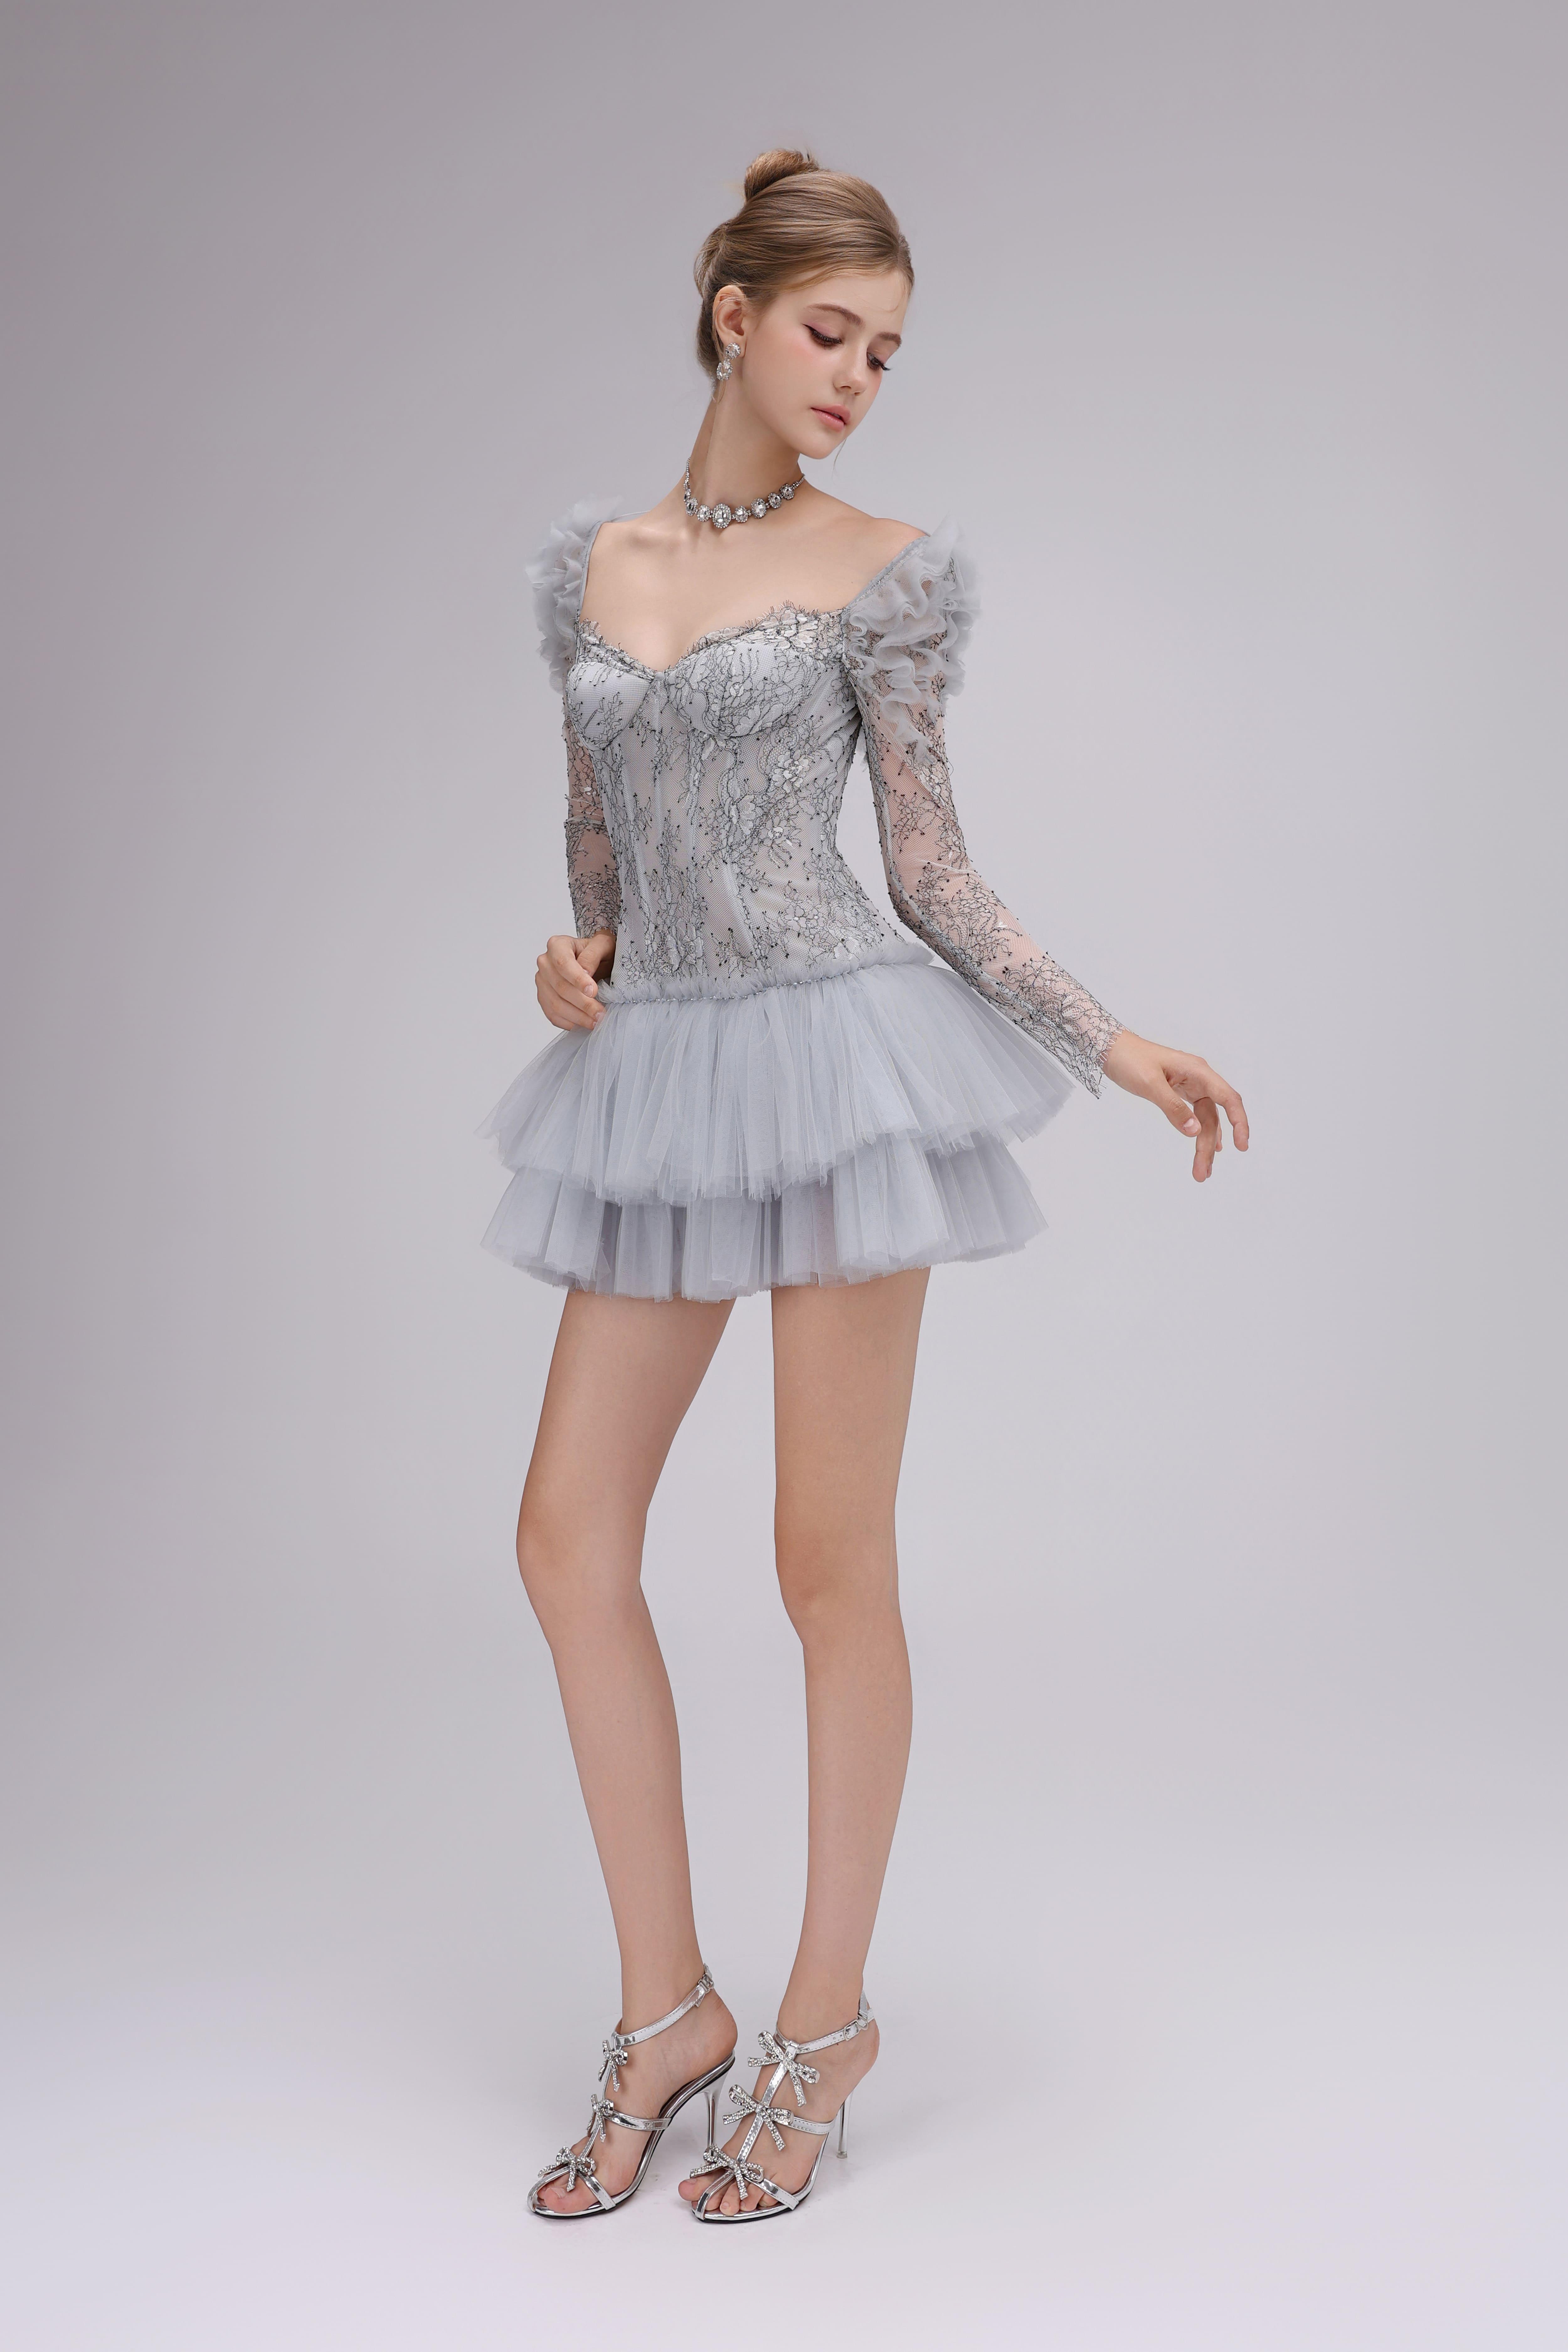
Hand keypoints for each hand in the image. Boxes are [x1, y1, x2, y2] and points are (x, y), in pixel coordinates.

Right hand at [535, 929, 614, 1030]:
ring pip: (555, 1004)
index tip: (593, 991)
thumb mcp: (602, 945)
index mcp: (557, 945)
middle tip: (600, 1013)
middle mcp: (545, 963)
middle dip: (582, 1003)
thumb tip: (585, 972)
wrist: (592, 959)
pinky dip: (568, 1022)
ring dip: (577, 1016)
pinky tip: (583, 1024)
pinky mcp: (544, 997)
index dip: (577, 980)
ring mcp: (542, 981)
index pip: (563, 964)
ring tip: (595, 1021)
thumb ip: (593, 955)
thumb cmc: (597, 951)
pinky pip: (552, 1014)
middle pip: (560, 987)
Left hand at [1101, 1028, 1248, 1181]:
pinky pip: (1196, 1115)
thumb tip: (1194, 1132)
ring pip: (1205, 1119)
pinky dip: (1199, 1132)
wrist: (1111, 1048)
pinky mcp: (1179, 1091)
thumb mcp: (1149, 1084)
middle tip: (1202, 1174)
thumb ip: (1172, 1107)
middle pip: (1213, 1117)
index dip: (1239, 1122)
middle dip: (1208, 1146)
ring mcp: (1190, 1085)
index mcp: (1197, 1071)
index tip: (1242, 1146)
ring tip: (1201, 1172)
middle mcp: (1199, 1078)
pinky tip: (1207, 1147)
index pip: (1228, 1098)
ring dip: (1204, 1145)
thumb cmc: (1130, 1060)